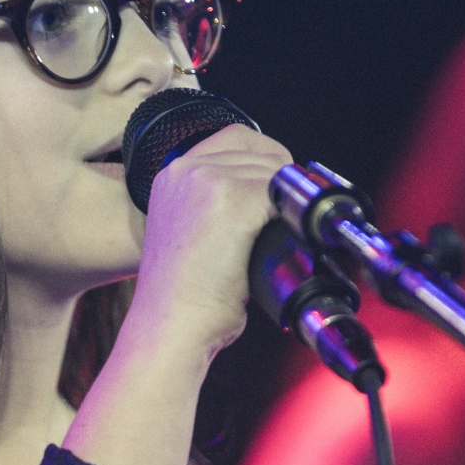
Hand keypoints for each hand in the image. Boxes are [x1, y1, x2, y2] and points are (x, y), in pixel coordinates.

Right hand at [127, 122, 293, 361]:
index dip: (265, 159)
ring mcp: (209, 180)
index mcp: (172, 174)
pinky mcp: (234, 199)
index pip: (235, 138)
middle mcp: (187, 169)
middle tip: (287, 217)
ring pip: (276, 172)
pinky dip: (292, 216)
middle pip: (262, 151)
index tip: (276, 190)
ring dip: (287, 202)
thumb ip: (215, 206)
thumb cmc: (183, 297)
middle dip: (282, 181)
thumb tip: (268, 202)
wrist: (172, 325)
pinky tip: (286, 239)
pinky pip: (284, 194)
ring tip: (284, 234)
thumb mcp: (186, 234)